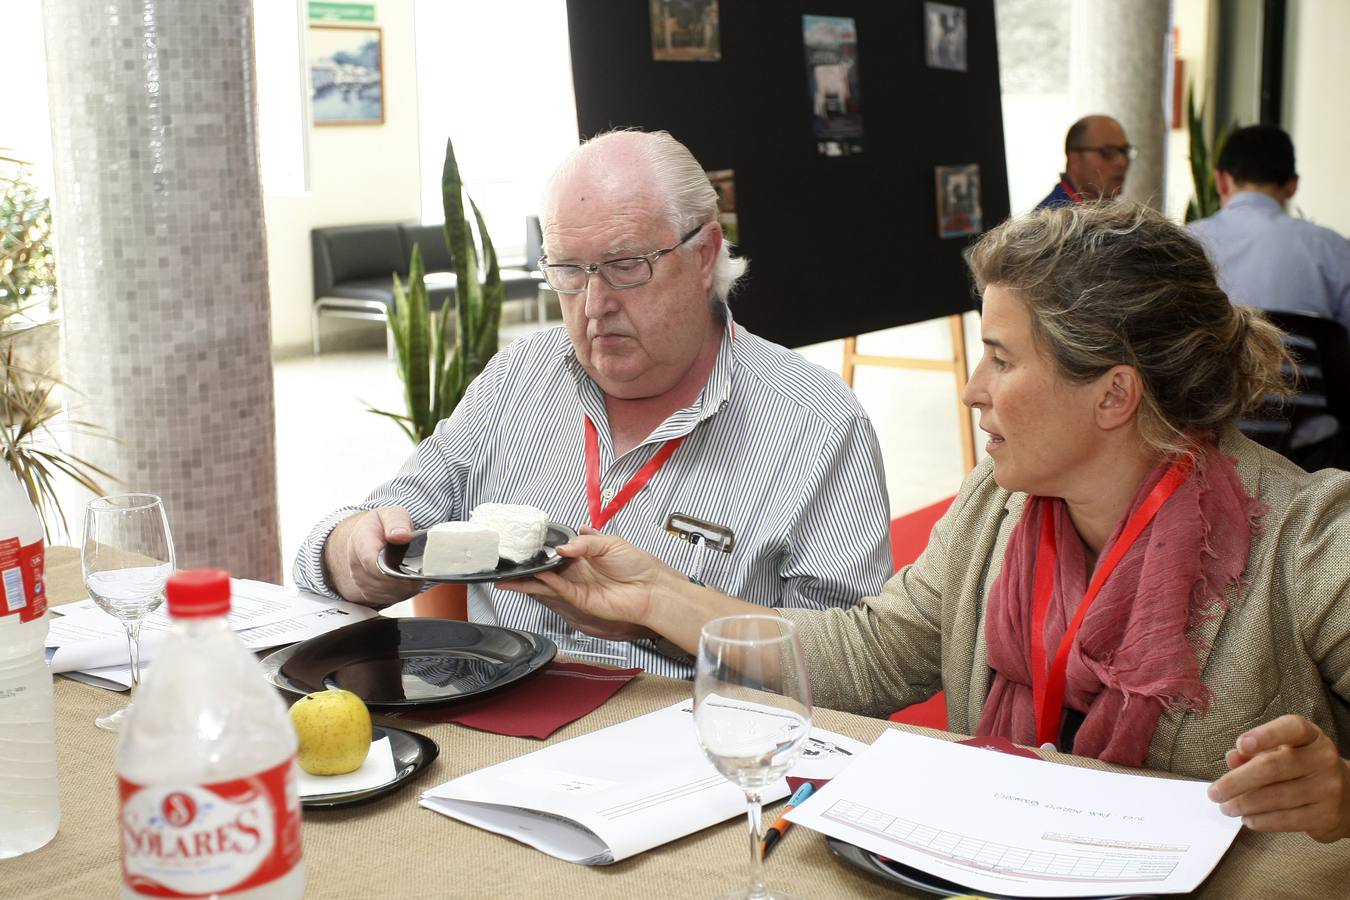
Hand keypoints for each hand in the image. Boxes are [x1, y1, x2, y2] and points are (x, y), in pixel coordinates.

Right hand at [323, 508, 420, 607]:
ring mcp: (362, 582)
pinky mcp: (368, 594)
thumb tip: (401, 535)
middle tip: (415, 565)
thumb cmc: (379, 526)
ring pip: (388, 593)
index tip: (408, 563)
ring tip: (409, 570)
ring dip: (403, 585)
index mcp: (360, 542)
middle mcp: (357, 565)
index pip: (372, 563)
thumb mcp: (390, 514)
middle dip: (403, 576)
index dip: (392, 567)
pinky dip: (401, 591)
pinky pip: (389, 599)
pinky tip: (404, 579)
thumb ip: (396, 522)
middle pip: (383, 582)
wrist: (366, 537)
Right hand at [498, 530, 672, 638]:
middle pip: (545, 569)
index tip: (523, 545)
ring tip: (506, 578)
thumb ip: (585, 543)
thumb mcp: (610, 543)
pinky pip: (559, 590)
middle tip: (505, 565)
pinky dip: (546, 584)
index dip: (541, 549)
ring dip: (526, 581)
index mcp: (584, 554)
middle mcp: (577, 570)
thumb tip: (562, 548)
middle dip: (526, 568)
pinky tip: (536, 577)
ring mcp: (577, 586)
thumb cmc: (637, 565)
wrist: (650, 588)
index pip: (556, 551)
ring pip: (545, 583)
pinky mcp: (580, 599)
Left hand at [1208, 714, 1349, 841]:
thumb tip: (1231, 758)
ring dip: (1244, 805)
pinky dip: (1261, 820)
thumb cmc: (1302, 767)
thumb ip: (1254, 752)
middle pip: (1272, 768)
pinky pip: (1286, 820)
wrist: (1347, 795)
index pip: (1290, 728)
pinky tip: (1248, 819)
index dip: (1264, 736)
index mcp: (1310, 736)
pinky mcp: (1327, 816)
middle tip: (1214, 792)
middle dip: (1237, 781)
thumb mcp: (1281, 752)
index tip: (1239, 744)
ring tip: (1226, 807)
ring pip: (1276, 797)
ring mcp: (1328, 789)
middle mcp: (1322, 759)